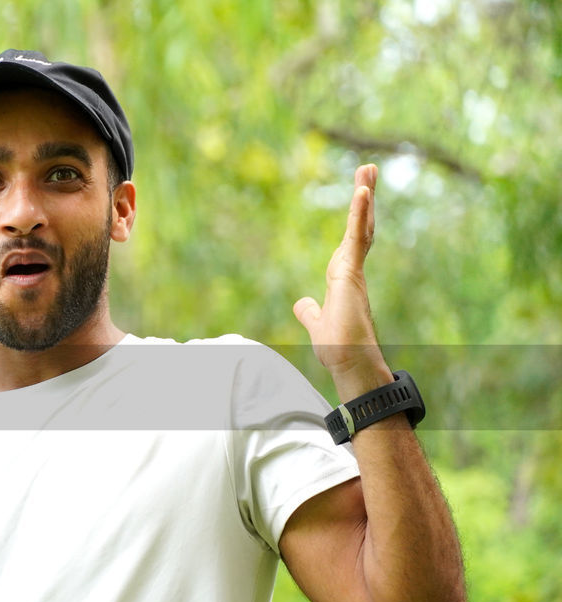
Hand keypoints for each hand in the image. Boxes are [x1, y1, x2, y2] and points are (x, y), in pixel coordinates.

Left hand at [293, 164, 393, 392]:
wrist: (348, 364)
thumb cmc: (337, 349)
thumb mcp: (317, 323)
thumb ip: (310, 311)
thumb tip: (302, 303)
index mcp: (343, 278)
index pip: (350, 240)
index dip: (355, 218)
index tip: (360, 196)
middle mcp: (352, 270)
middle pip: (360, 226)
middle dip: (363, 198)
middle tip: (367, 170)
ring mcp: (354, 270)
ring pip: (361, 226)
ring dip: (363, 197)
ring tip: (367, 169)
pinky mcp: (352, 273)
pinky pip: (356, 237)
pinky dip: (358, 214)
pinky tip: (361, 191)